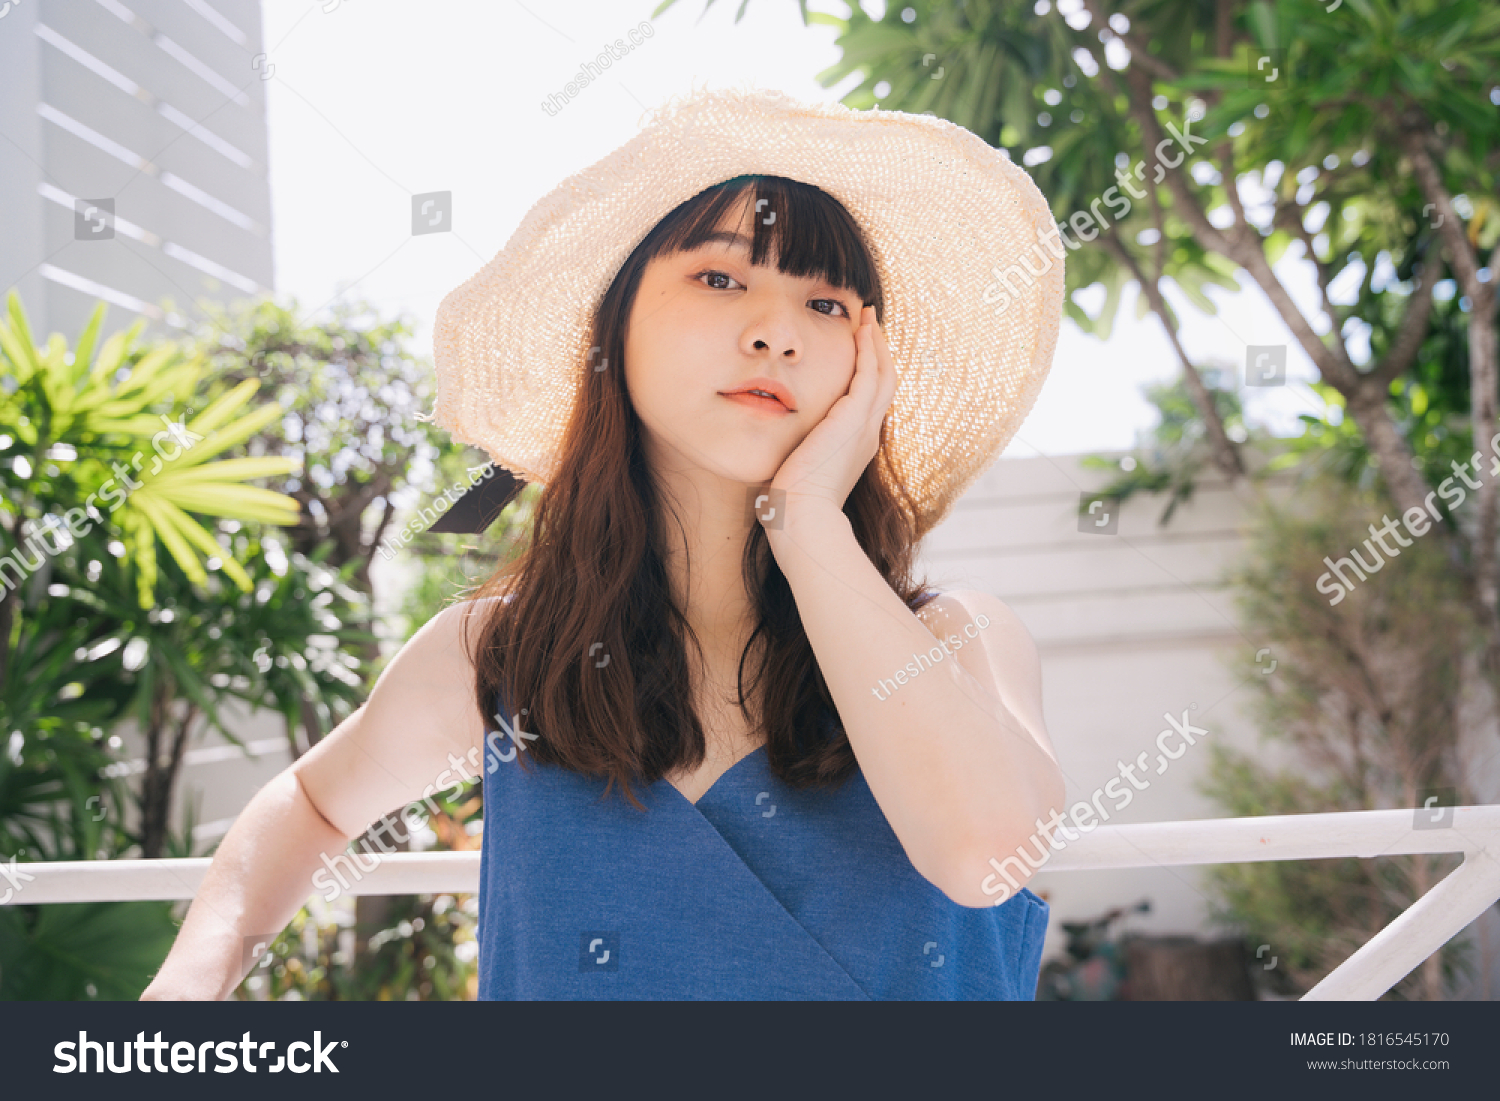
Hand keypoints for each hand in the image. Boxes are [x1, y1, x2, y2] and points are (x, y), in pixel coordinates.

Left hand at [766, 305, 896, 527]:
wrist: (803, 518)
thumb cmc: (793, 506)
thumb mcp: (797, 474)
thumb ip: (794, 458)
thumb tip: (775, 457)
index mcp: (855, 448)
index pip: (868, 404)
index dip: (867, 376)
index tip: (859, 355)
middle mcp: (867, 435)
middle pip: (884, 383)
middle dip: (878, 353)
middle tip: (870, 326)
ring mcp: (864, 426)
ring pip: (882, 373)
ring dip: (876, 343)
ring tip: (868, 318)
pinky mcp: (854, 418)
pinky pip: (869, 372)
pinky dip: (868, 349)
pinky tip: (860, 329)